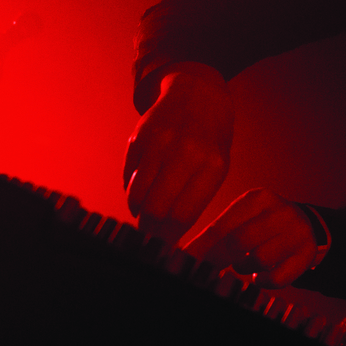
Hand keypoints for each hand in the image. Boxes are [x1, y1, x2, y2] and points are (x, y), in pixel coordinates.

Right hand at [124, 63, 233, 243]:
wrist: (197, 93)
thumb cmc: (211, 138)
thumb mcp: (217, 166)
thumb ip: (195, 198)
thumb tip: (172, 235)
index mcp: (211, 165)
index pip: (183, 215)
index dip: (170, 238)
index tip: (166, 251)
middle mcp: (185, 153)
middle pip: (156, 208)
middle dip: (151, 229)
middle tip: (151, 237)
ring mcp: (158, 144)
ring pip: (137, 195)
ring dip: (138, 212)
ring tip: (146, 214)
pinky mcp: (137, 138)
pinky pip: (128, 177)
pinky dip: (132, 190)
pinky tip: (142, 189)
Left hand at [182, 188, 318, 287]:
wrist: (306, 224)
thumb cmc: (262, 224)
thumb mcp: (242, 217)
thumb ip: (217, 232)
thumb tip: (184, 252)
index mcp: (257, 198)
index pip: (222, 226)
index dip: (201, 247)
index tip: (184, 261)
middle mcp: (280, 211)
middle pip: (240, 241)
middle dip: (218, 260)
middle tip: (205, 270)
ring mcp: (298, 231)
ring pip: (259, 260)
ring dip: (244, 268)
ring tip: (243, 264)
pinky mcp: (307, 253)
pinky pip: (278, 277)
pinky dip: (263, 281)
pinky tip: (258, 277)